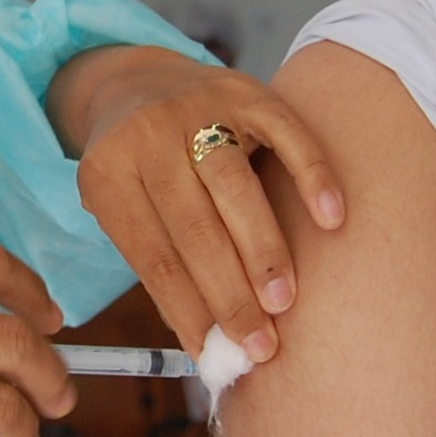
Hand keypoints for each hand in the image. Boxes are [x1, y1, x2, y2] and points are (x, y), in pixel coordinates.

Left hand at [47, 45, 343, 363]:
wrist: (134, 81)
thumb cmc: (134, 167)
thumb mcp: (118, 204)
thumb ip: (154, 260)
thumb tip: (204, 339)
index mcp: (106, 173)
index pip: (150, 254)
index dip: (184, 309)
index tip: (214, 354)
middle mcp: (146, 136)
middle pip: (192, 225)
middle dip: (229, 292)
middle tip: (260, 343)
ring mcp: (195, 109)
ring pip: (233, 185)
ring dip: (262, 248)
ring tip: (283, 301)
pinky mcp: (242, 90)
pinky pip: (284, 134)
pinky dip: (310, 176)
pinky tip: (329, 220)